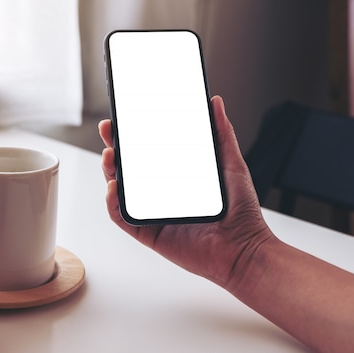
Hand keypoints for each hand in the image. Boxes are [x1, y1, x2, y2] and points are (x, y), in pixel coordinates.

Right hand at [99, 95, 274, 288]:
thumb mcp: (231, 164)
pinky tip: (114, 187)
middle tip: (109, 130)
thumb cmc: (241, 212)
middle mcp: (159, 193)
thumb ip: (222, 134)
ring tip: (110, 155)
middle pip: (127, 167)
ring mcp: (151, 212)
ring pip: (120, 189)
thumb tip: (215, 103)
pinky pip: (122, 217)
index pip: (147, 151)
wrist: (244, 249)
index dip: (131, 134)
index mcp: (174, 176)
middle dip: (113, 147)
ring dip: (110, 171)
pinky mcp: (148, 233)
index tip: (123, 116)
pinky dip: (113, 202)